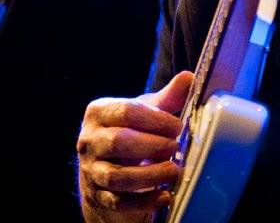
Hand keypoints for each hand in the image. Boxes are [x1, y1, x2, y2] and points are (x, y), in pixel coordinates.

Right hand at [77, 71, 192, 220]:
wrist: (106, 168)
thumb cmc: (130, 132)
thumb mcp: (145, 112)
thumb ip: (167, 97)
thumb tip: (189, 77)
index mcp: (99, 112)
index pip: (127, 111)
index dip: (155, 120)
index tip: (177, 127)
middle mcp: (89, 140)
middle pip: (119, 142)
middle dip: (152, 146)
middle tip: (175, 147)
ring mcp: (90, 171)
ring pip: (117, 176)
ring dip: (150, 175)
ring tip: (174, 171)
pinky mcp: (97, 197)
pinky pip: (120, 202)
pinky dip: (145, 201)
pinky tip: (166, 196)